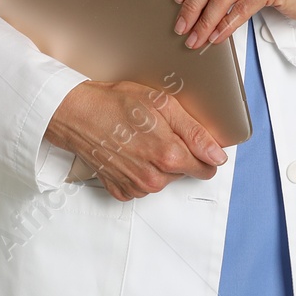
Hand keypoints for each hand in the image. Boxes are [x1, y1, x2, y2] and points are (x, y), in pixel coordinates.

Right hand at [43, 80, 225, 200]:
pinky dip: (141, 170)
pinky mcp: (121, 191)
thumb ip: (195, 133)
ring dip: (160, 162)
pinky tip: (131, 152)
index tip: (192, 138)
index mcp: (169, 157)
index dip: (204, 151)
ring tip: (142, 138)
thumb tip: (217, 155)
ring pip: (165, 179)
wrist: (78, 115)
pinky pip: (144, 185)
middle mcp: (153, 179)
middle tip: (160, 131)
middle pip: (186, 171)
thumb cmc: (117, 104)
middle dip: (179, 153)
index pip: (207, 167)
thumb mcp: (164, 105)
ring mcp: (136, 187)